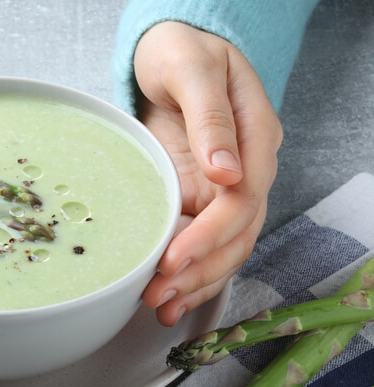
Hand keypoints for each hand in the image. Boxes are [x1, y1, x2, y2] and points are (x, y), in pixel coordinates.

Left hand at [133, 22, 282, 325]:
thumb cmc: (182, 52)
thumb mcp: (193, 71)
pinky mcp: (200, 195)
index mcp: (255, 139)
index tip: (174, 257)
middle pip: (236, 234)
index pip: (242, 199)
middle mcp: (247, 170)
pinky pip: (204, 242)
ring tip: (161, 307)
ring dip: (196, 282)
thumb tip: (226, 172)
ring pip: (225, 247)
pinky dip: (191, 272)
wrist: (169, 51)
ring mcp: (225, 187)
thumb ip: (211, 118)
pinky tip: (170, 297)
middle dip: (199, 270)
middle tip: (158, 294)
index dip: (209, 234)